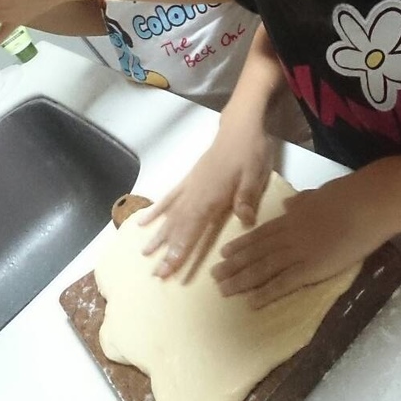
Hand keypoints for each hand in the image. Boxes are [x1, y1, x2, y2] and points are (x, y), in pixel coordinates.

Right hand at [138, 122, 276, 279]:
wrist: (240, 127)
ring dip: (158, 234)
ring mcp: (190, 186)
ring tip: (144, 253)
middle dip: (166, 251)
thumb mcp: (256, 174)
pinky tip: (145, 221)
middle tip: (154, 274)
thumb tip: (245, 221)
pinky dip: (156, 210)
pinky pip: (169, 197)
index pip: (191, 229)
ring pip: (170, 214)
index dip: (179, 250)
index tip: (167, 270)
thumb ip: (247, 197)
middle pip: (177, 226)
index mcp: (212, 196)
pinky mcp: (189, 179)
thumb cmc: (250, 151)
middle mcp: (196, 194)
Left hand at [213, 166, 398, 307]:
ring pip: (263, 269)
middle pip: (255, 253)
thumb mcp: (318, 194)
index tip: (223, 254)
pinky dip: (266, 293)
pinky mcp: (312, 268)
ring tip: (223, 291)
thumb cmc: (349, 196)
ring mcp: (299, 252)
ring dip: (241, 281)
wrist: (368, 204)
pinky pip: (283, 284)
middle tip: (213, 276)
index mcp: (291, 217)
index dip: (240, 245)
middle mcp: (289, 235)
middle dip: (233, 265)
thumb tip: (287, 203)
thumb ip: (301, 201)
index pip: (259, 234)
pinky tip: (251, 302)